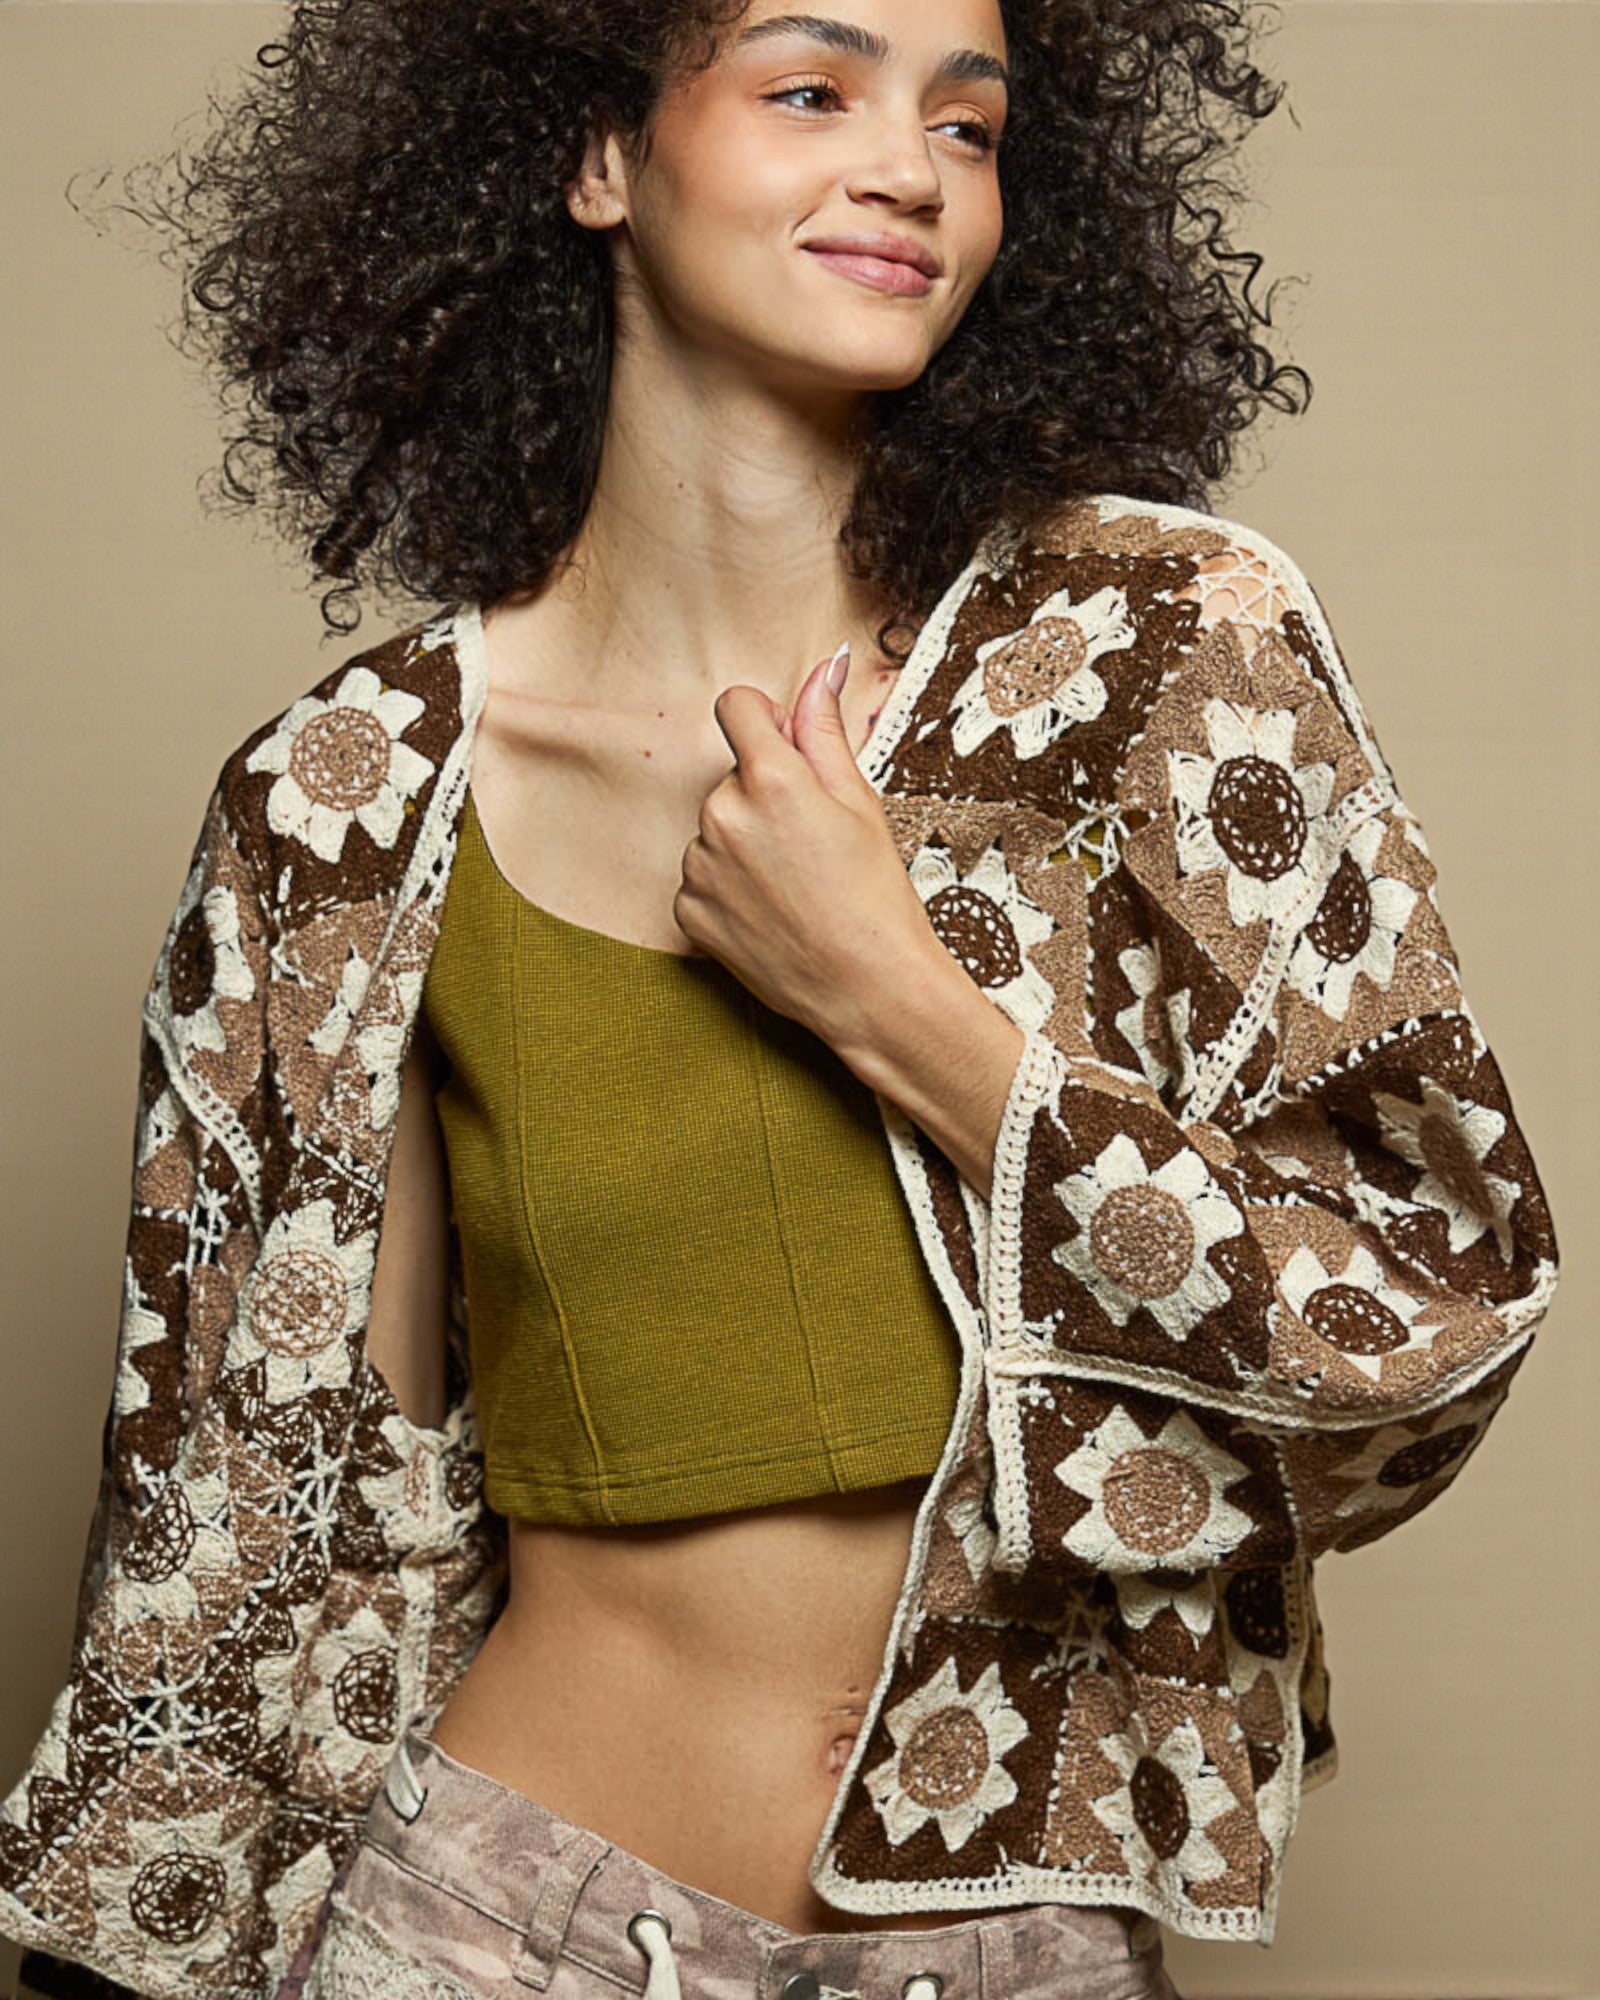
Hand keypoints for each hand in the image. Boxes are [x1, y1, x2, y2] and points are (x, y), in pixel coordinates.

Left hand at [674, 642, 943, 1049]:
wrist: (868, 988)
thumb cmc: (875, 896)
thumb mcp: (858, 802)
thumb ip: (826, 730)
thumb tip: (823, 667)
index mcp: (770, 779)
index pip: (736, 706)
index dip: (764, 720)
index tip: (784, 746)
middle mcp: (721, 816)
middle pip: (732, 777)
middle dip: (763, 795)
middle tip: (810, 844)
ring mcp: (699, 867)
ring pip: (716, 830)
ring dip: (744, 844)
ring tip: (794, 886)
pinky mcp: (688, 912)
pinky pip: (702, 878)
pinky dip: (729, 889)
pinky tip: (771, 913)